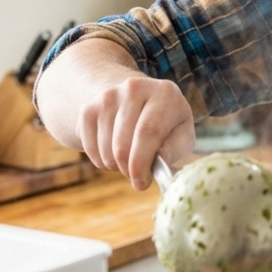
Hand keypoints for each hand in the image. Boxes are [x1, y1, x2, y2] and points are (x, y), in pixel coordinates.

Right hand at [77, 73, 194, 189]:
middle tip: (138, 178)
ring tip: (130, 161)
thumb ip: (174, 149)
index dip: (141, 163)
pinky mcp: (89, 108)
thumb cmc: (167, 125)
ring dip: (116, 166)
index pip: (147, 132)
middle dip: (129, 170)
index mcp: (164, 93)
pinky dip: (102, 161)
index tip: (141, 183)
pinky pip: (90, 148)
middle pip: (123, 143)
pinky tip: (115, 154)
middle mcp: (134, 88)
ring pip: (105, 149)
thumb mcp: (182, 135)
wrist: (138, 102)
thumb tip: (158, 161)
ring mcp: (108, 96)